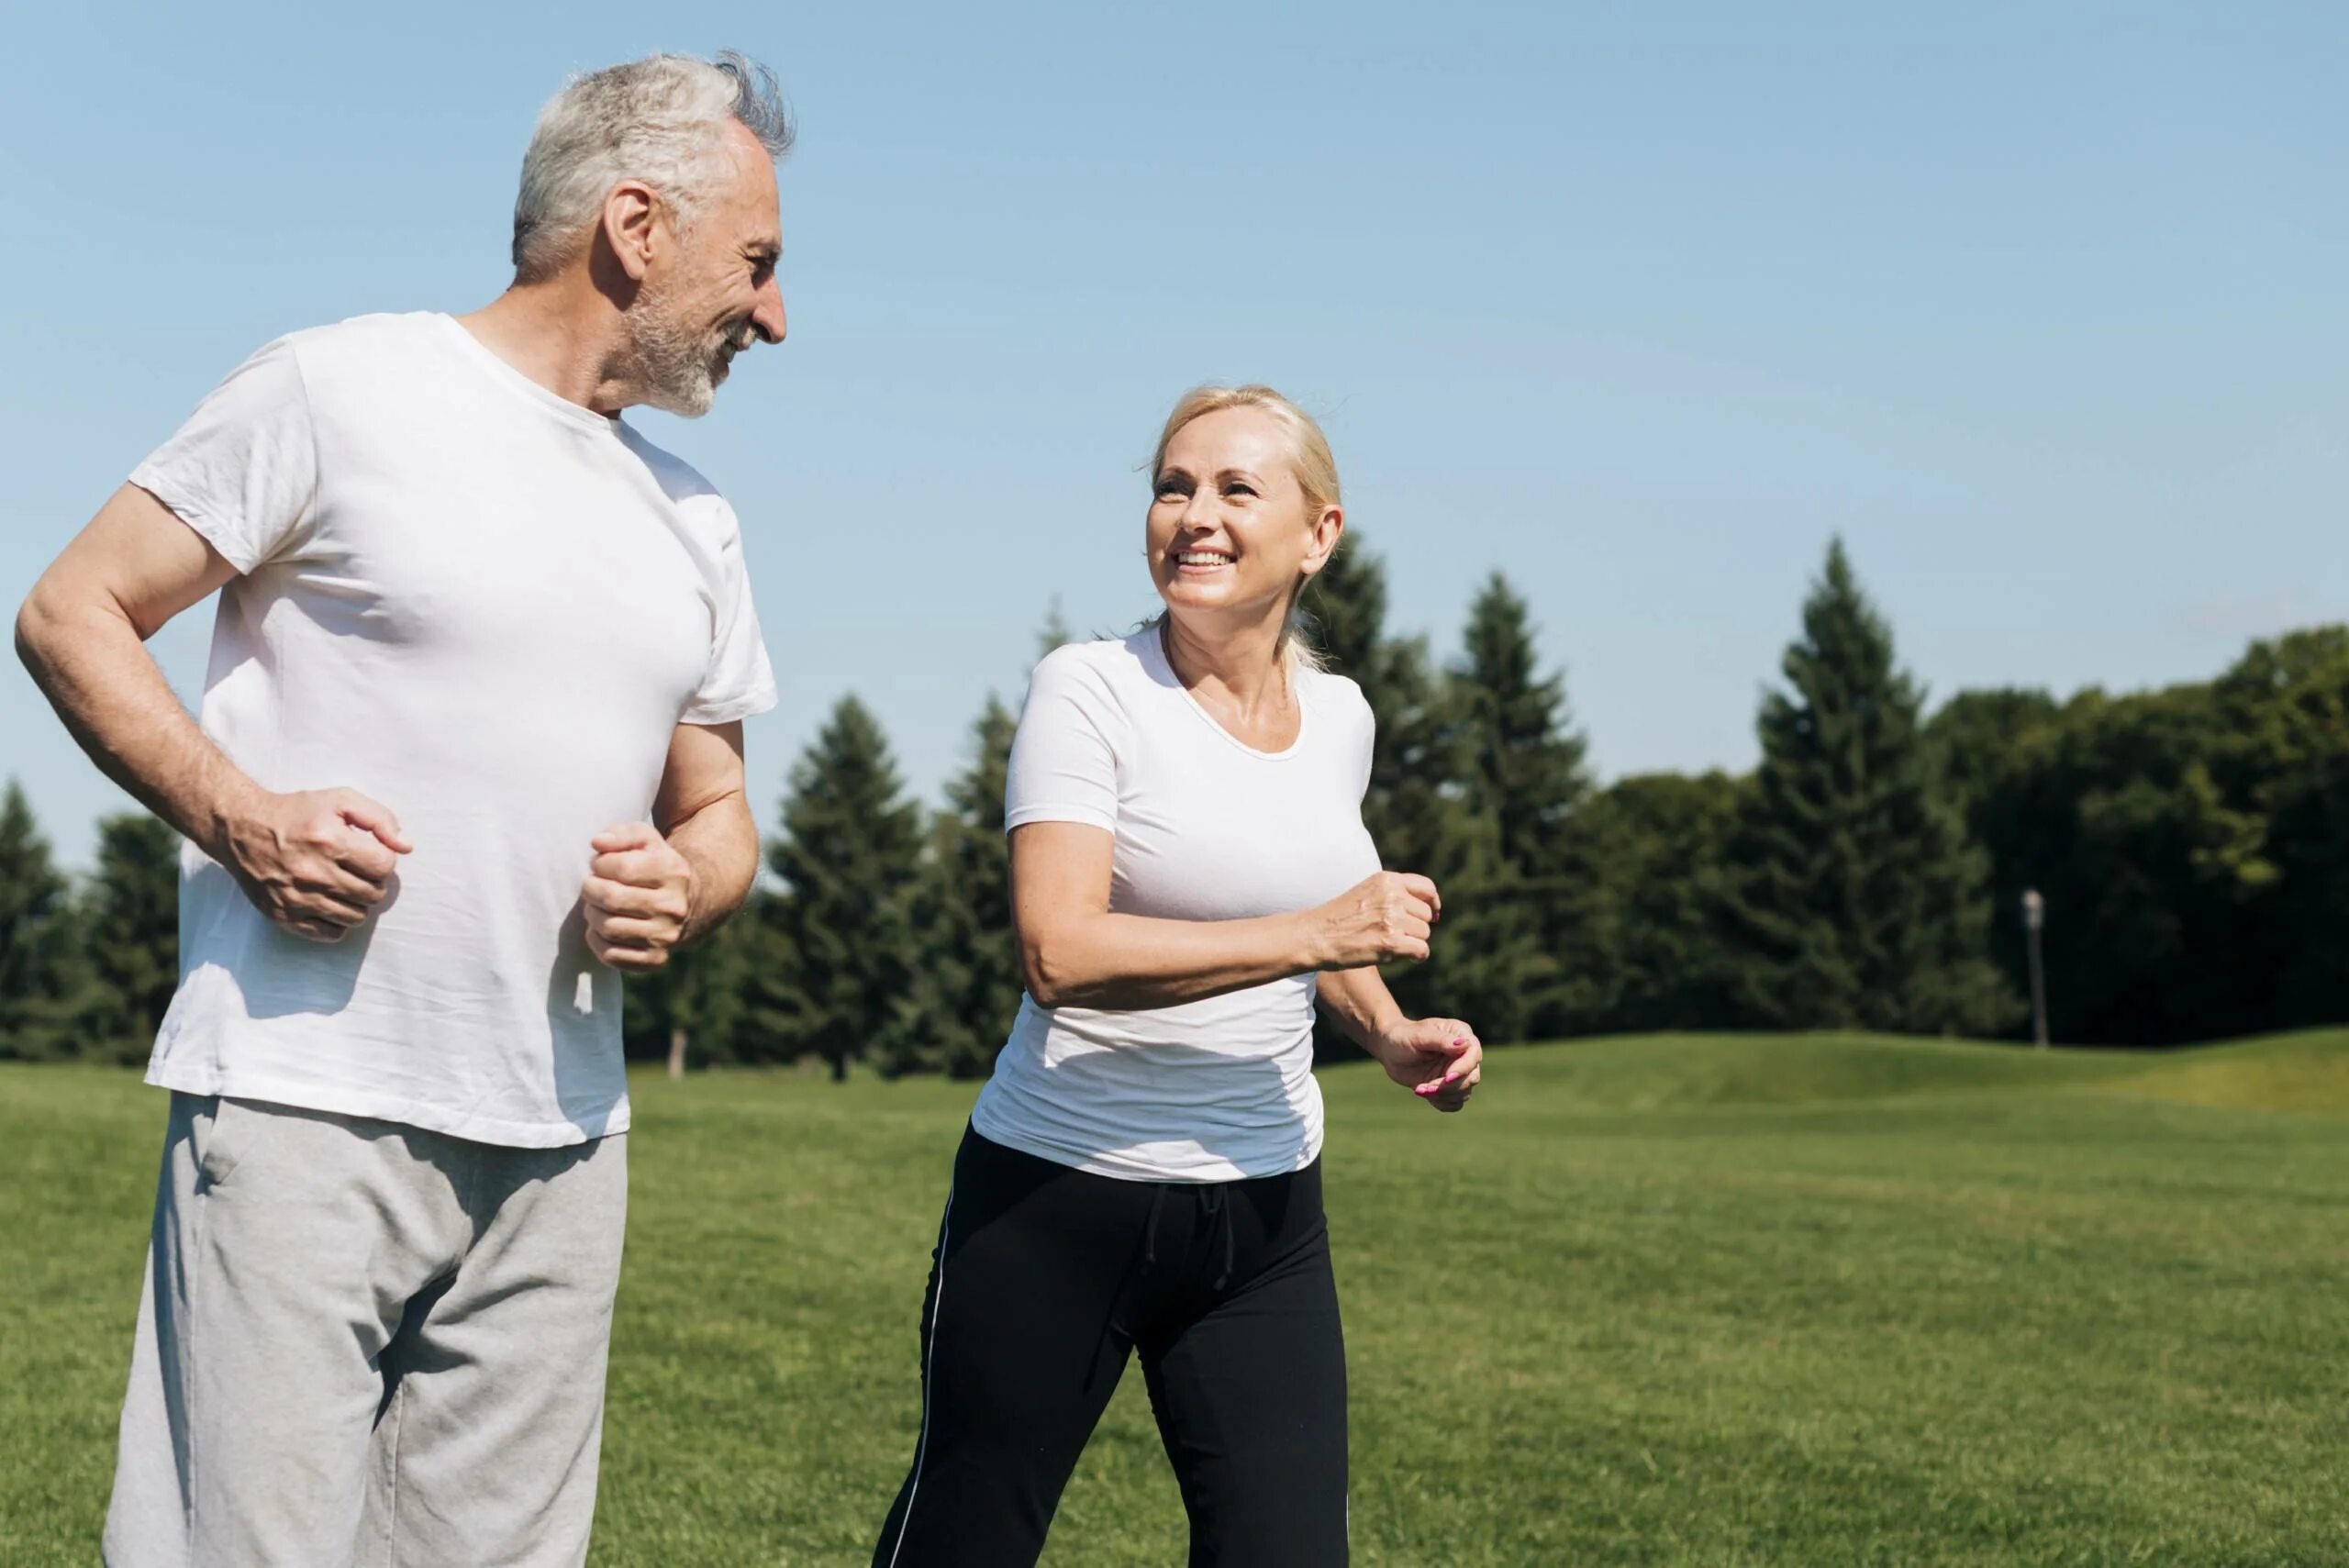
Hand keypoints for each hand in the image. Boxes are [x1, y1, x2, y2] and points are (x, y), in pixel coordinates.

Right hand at [221, 788, 411, 941]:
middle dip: (373, 882)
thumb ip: (380, 819)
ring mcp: (298, 899)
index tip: (370, 853)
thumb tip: (406, 847)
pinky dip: (337, 921)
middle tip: (358, 870)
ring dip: (357, 902)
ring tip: (343, 884)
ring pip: (356, 917)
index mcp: (330, 842)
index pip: (384, 866)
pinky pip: (330, 933)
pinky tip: (329, 902)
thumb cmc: (296, 813)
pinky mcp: (284, 916)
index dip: (384, 860)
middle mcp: (314, 873)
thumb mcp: (340, 800)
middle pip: (373, 894)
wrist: (242, 829)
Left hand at [581, 822, 693, 971]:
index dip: (600, 864)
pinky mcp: (655, 960)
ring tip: (596, 905)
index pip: (623, 867)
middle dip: (590, 889)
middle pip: (612, 899)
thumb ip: (621, 833)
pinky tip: (602, 927)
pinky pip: (611, 955)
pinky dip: (596, 940)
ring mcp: (666, 936)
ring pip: (609, 928)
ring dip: (591, 914)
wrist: (687, 902)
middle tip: (590, 885)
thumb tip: (598, 843)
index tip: (599, 865)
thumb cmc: (655, 865)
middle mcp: (674, 906)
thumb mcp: (645, 840)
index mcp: (674, 872)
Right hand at [1311, 871, 1441, 967]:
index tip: (1433, 914)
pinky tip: (1404, 957)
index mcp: (1386, 880)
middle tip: (1394, 934)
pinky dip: (1416, 956)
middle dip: (1416, 926)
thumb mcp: (1366, 892)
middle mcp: (1392, 896)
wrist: (1315, 936)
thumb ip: (1393, 893)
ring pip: (1424, 933)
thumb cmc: (1339, 918)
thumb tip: (1431, 909)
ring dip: (1412, 941)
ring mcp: (1392, 918)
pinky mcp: (1391, 942)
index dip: (1433, 903)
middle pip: (1426, 914)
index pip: (1427, 887)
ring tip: (1389, 943)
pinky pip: (1421, 950)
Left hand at [1374, 1017, 1481, 1112]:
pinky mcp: (1449, 1087)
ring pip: (1464, 1092)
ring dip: (1442, 1095)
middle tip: (1425, 1087)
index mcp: (1460, 1034)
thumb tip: (1465, 1044)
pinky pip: (1455, 1103)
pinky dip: (1441, 1102)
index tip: (1447, 1077)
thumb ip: (1442, 1040)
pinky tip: (1423, 1093)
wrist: (1390, 1051)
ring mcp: (1458, 1071)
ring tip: (1420, 1089)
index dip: (1463, 1068)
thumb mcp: (1419, 1036)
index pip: (1473, 1054)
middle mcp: (1463, 1054)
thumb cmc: (1403, 1037)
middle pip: (1471, 1077)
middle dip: (1449, 1086)